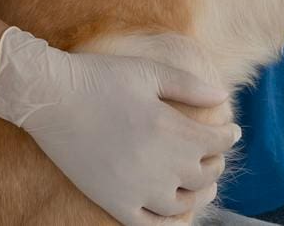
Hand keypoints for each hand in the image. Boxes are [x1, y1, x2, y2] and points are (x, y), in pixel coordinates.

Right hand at [0, 27, 239, 224]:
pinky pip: (149, 225)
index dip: (229, 136)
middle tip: (216, 154)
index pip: (216, 143)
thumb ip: (190, 86)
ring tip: (204, 185)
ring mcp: (135, 189)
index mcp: (170, 129)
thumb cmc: (101, 78)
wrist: (51, 97)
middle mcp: (158, 165)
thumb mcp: (150, 72)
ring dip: (201, 194)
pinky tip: (174, 211)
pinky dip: (168, 222)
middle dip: (216, 162)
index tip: (232, 130)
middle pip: (204, 175)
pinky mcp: (113, 202)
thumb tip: (222, 97)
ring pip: (183, 204)